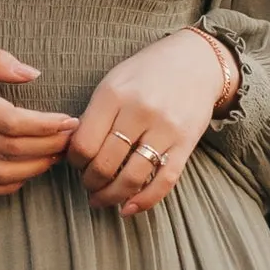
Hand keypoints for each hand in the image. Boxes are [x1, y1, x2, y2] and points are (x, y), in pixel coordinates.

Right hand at [0, 36, 74, 197]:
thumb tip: (34, 74)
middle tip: (71, 139)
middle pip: (10, 149)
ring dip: (33, 169)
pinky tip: (26, 173)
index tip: (69, 122)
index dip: (46, 126)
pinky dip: (6, 185)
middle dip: (48, 147)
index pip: (11, 121)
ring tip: (55, 156)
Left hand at [72, 29, 232, 215]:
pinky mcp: (186, 143)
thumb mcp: (114, 81)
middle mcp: (140, 111)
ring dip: (112, 196)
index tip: (76, 163)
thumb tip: (73, 151)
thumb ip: (95, 114)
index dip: (74, 162)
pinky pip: (164, 181)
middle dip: (90, 182)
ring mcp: (165, 128)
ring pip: (132, 177)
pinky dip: (144, 201)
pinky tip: (129, 208)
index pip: (83, 144)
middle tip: (88, 185)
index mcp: (114, 94)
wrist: (196, 60)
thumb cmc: (147, 72)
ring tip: (103, 199)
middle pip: (105, 164)